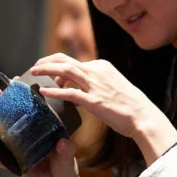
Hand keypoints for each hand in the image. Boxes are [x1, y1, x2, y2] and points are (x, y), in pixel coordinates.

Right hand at [0, 87, 88, 176]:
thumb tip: (63, 142)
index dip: (25, 96)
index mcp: (43, 130)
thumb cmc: (67, 170)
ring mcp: (19, 149)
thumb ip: (66, 152)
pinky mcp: (12, 163)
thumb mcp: (68, 159)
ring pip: (1, 134)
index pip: (33, 109)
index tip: (19, 82)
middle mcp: (29, 136)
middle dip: (3, 104)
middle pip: (13, 118)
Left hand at [30, 53, 158, 138]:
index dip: (56, 66)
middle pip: (65, 60)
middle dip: (47, 62)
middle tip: (34, 68)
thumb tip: (74, 91)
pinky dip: (54, 92)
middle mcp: (97, 71)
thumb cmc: (128, 106)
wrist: (143, 116)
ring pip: (65, 71)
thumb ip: (93, 85)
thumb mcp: (111, 87)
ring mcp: (96, 85)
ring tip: (33, 74)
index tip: (47, 73)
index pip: (73, 61)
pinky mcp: (95, 101)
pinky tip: (43, 93)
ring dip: (46, 70)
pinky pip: (70, 93)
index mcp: (101, 66)